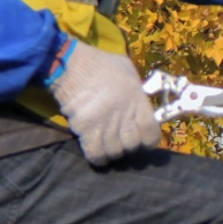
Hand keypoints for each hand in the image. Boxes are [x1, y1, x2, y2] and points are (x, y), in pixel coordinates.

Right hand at [48, 39, 159, 165]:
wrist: (71, 66)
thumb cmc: (102, 65)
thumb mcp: (128, 72)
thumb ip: (137, 92)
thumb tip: (141, 106)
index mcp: (137, 100)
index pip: (151, 132)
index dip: (150, 140)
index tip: (145, 140)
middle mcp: (123, 115)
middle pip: (132, 145)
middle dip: (129, 145)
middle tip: (123, 139)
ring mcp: (104, 124)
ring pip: (115, 152)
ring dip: (113, 151)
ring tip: (109, 144)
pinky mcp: (85, 130)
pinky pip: (96, 154)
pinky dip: (98, 158)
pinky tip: (98, 153)